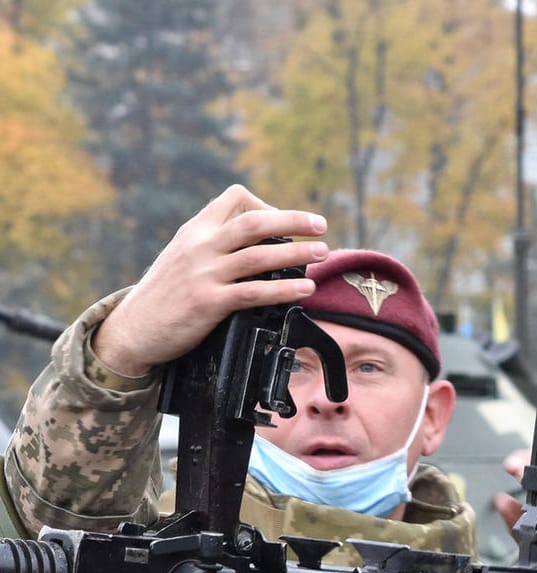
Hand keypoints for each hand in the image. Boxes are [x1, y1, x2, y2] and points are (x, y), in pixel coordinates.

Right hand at [93, 185, 327, 375]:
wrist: (132, 329)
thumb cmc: (164, 296)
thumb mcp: (183, 257)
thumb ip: (213, 245)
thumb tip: (257, 241)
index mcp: (195, 231)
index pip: (232, 198)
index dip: (265, 204)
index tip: (285, 219)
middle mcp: (200, 247)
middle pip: (254, 222)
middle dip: (293, 220)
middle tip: (321, 225)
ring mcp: (204, 275)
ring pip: (259, 256)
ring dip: (297, 253)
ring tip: (324, 253)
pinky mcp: (208, 303)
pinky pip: (254, 292)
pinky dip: (284, 289)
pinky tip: (304, 288)